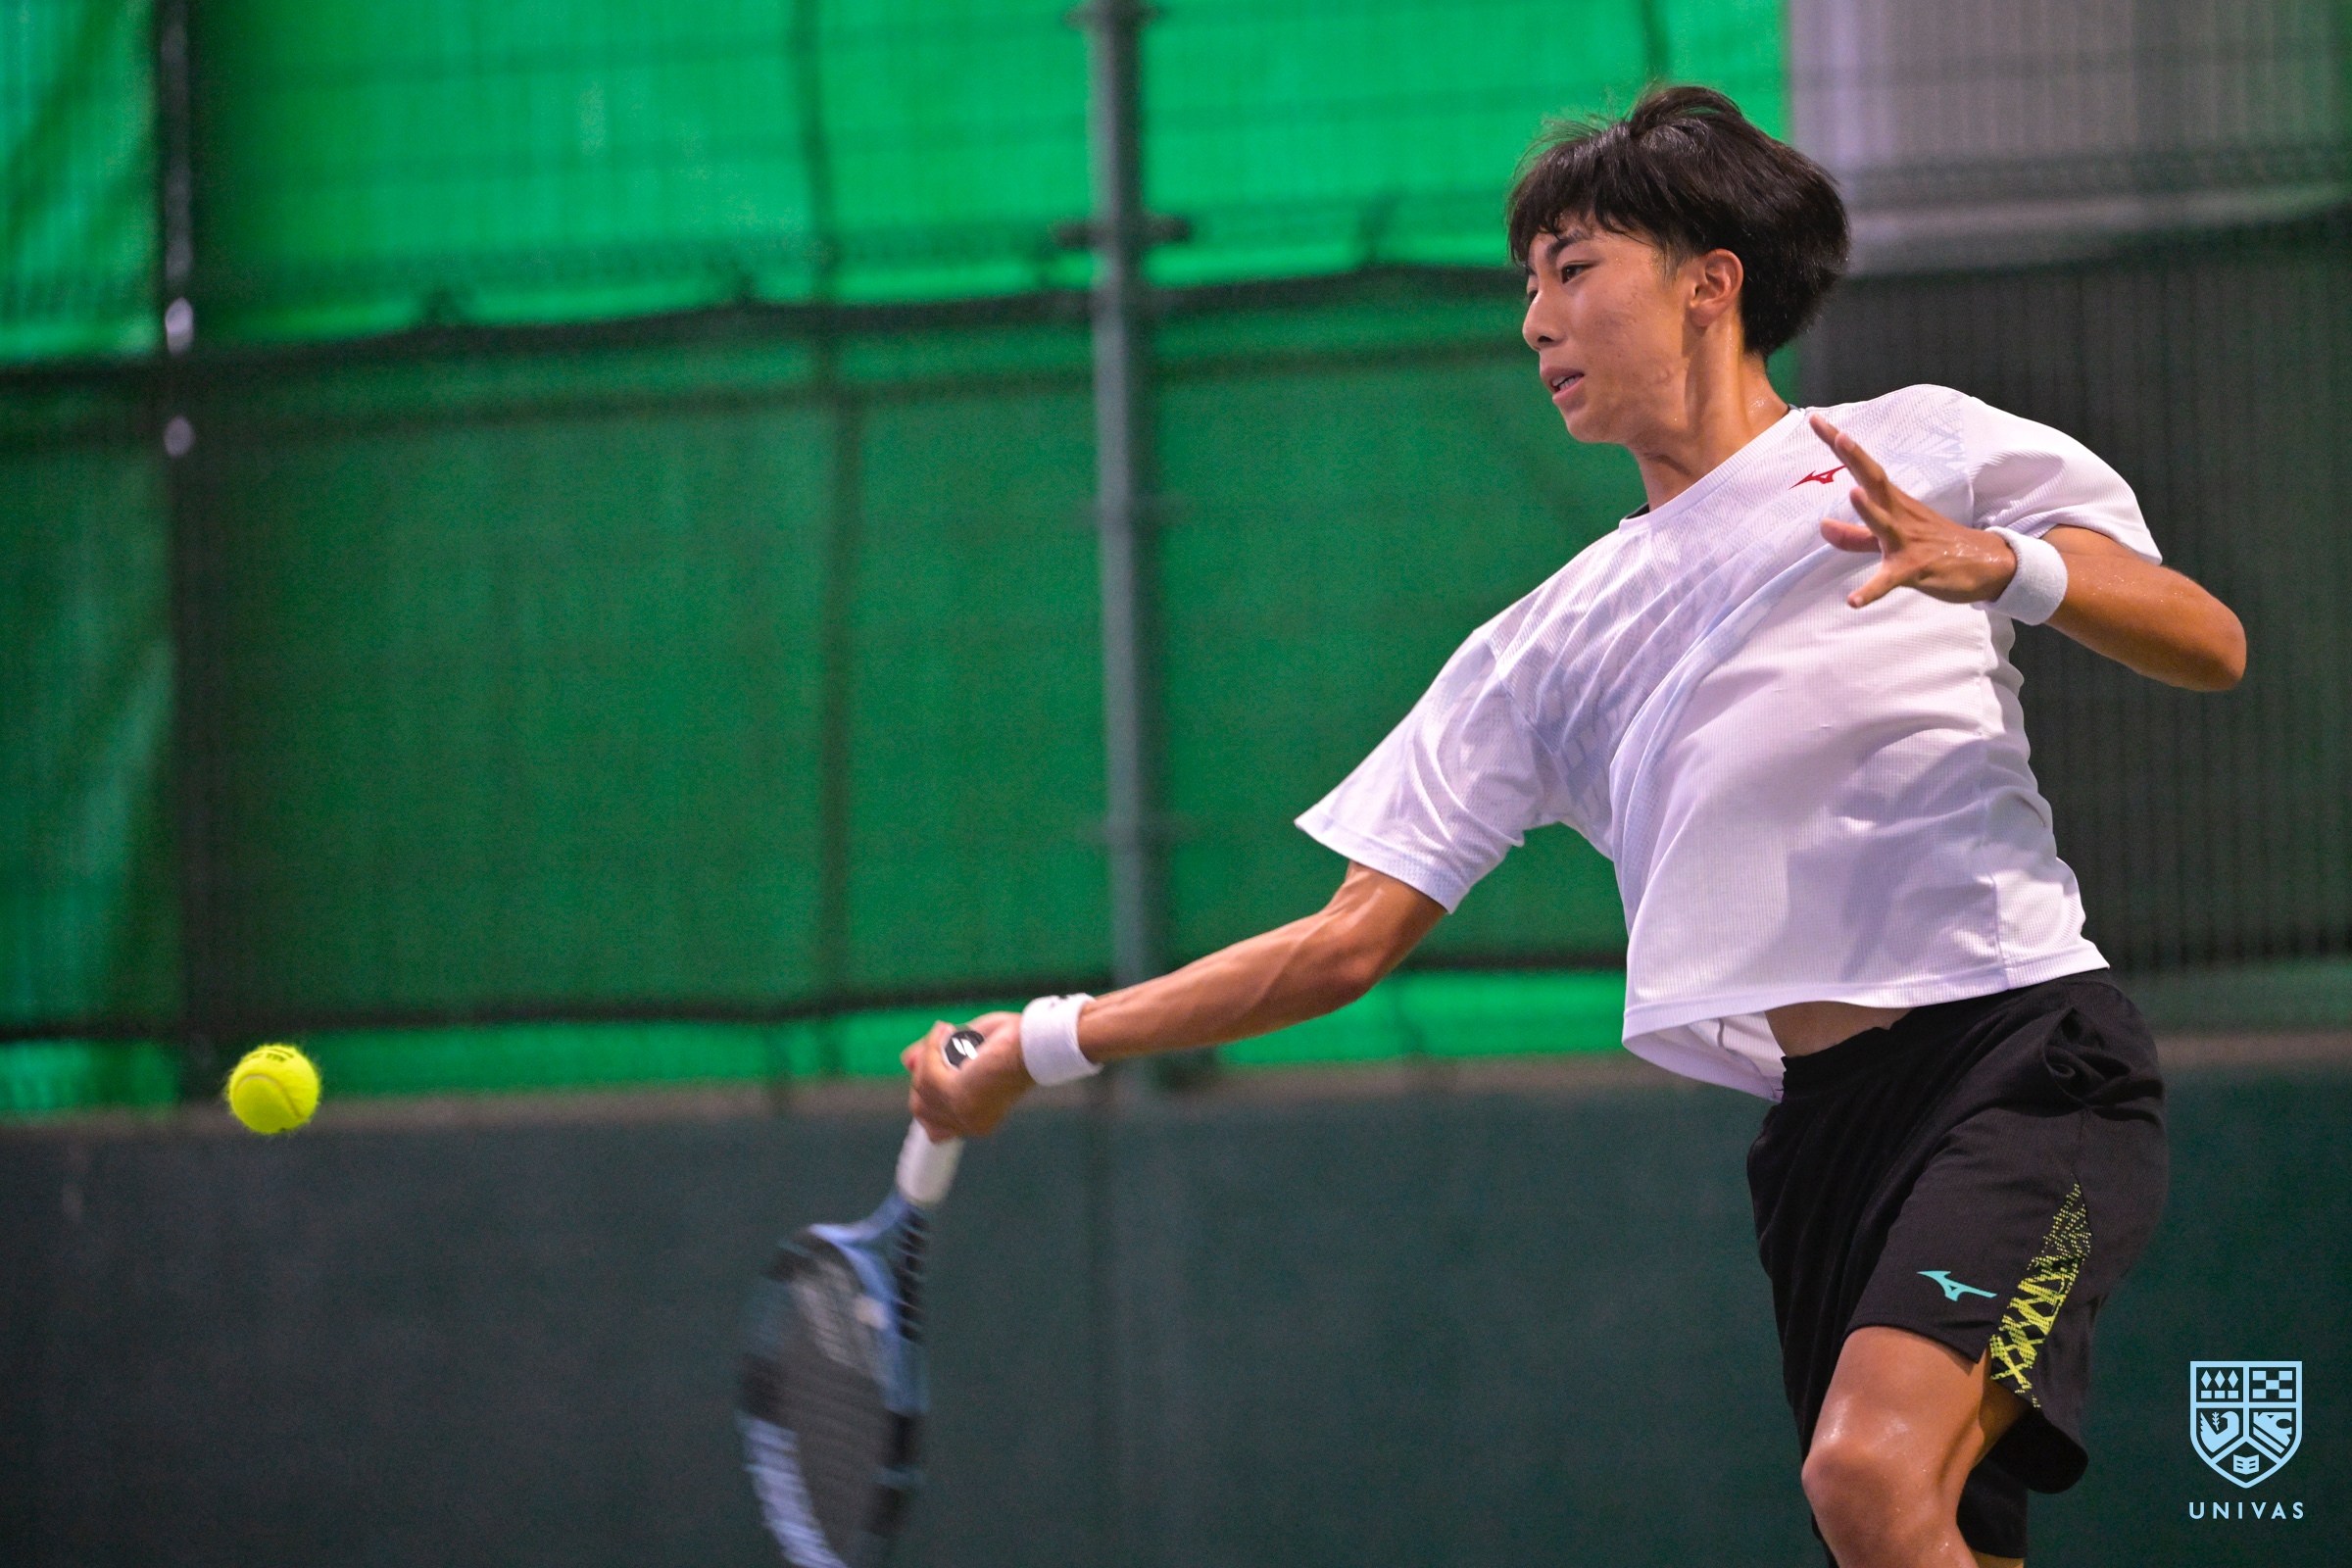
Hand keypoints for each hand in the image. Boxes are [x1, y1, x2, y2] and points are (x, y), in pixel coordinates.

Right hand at [902, 1011, 1028, 1140]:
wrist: (1036, 1042)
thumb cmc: (1012, 1043)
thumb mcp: (965, 1052)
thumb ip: (936, 1060)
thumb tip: (906, 1061)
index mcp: (977, 1122)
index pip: (934, 1129)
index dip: (923, 1098)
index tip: (920, 1067)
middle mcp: (970, 1125)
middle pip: (920, 1108)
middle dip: (922, 1074)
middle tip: (940, 1043)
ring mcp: (963, 1114)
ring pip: (921, 1088)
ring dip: (928, 1056)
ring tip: (947, 1032)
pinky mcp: (958, 1096)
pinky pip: (927, 1073)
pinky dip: (931, 1048)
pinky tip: (945, 1030)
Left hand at [1810, 413, 2019, 608]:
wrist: (1988, 565)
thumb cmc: (1935, 548)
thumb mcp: (1890, 541)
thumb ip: (1855, 537)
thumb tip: (1822, 526)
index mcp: (1894, 504)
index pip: (1863, 469)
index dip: (1841, 445)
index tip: (1816, 420)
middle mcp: (1901, 516)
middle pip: (1876, 482)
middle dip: (1857, 459)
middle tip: (1840, 435)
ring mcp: (1910, 542)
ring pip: (1887, 525)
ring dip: (1870, 511)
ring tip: (1853, 494)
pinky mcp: (1917, 569)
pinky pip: (1891, 580)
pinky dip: (1872, 591)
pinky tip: (1853, 601)